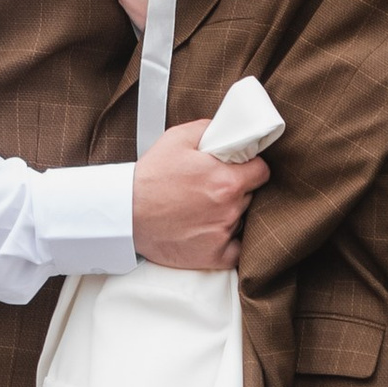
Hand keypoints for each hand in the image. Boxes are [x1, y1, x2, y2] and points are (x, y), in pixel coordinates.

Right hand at [132, 121, 266, 270]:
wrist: (125, 214)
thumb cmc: (149, 179)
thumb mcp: (177, 138)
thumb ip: (211, 130)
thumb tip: (230, 131)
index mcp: (227, 180)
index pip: (262, 172)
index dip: (251, 168)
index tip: (240, 170)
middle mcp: (229, 208)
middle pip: (251, 196)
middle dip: (237, 190)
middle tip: (212, 188)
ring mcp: (223, 234)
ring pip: (241, 220)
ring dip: (229, 214)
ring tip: (202, 209)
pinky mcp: (214, 256)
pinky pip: (237, 250)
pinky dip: (229, 242)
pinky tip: (212, 232)